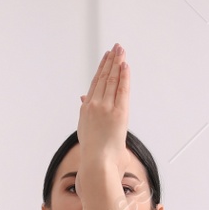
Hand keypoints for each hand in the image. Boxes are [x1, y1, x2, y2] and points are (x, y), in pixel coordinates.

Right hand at [77, 44, 129, 160]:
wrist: (96, 162)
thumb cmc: (93, 150)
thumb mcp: (85, 127)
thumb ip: (86, 110)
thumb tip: (83, 97)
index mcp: (86, 109)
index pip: (95, 83)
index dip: (101, 68)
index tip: (106, 57)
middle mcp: (94, 105)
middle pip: (103, 77)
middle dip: (110, 61)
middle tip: (116, 47)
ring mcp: (105, 107)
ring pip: (111, 80)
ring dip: (117, 63)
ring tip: (121, 50)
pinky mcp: (118, 112)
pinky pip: (121, 89)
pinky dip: (123, 76)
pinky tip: (125, 65)